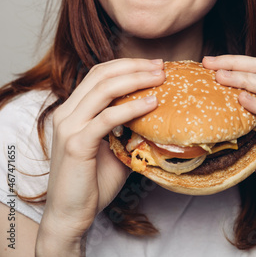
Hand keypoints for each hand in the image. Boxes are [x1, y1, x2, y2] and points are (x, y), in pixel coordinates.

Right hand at [40, 58, 163, 242]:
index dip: (127, 65)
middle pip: (101, 74)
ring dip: (136, 79)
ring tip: (160, 78)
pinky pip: (107, 118)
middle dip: (134, 66)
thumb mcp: (112, 148)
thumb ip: (126, 128)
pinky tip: (151, 104)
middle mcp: (67, 113)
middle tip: (161, 66)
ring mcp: (69, 127)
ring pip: (104, 89)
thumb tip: (157, 114)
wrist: (70, 216)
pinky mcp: (76, 144)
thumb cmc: (92, 182)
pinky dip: (132, 107)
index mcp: (72, 110)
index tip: (153, 65)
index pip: (99, 74)